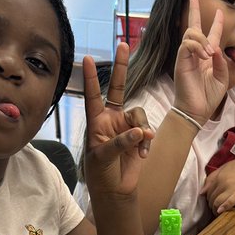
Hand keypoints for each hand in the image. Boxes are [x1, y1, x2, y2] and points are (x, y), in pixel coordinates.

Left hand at [81, 44, 153, 197]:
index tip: (87, 59)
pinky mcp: (139, 136)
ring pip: (139, 114)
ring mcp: (126, 126)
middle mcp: (111, 119)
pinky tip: (143, 153)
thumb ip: (119, 142)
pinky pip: (147, 130)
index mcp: (96, 121)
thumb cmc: (101, 174)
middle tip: (123, 45)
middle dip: (122, 67)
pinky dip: (146, 141)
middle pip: (119, 88)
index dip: (91, 77)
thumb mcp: (102, 158)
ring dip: (142, 129)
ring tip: (141, 146)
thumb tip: (138, 131)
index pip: (93, 95)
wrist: (116, 190)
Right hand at [172, 0, 227, 124]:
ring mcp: (186, 57)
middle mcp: (195, 54)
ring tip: (210, 53)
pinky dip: (197, 46)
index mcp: (206, 58)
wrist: (196, 111)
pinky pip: (186, 44)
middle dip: (194, 11)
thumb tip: (215, 47)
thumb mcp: (222, 78)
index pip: (210, 35)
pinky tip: (205, 55)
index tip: (220, 11)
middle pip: (193, 27)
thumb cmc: (207, 98)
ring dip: (203, 39)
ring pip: (190, 33)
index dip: (216, 23)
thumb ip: (221, 62)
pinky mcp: (181, 61)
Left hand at [203, 159, 234, 214]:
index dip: (208, 199)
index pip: (207, 191)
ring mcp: (232, 187)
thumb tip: (202, 192)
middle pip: (211, 198)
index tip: (211, 203)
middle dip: (212, 205)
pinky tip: (222, 212)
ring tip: (218, 214)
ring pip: (218, 202)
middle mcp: (223, 181)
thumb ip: (213, 178)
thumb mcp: (227, 167)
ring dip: (216, 210)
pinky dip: (224, 208)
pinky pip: (229, 202)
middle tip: (215, 210)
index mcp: (219, 175)